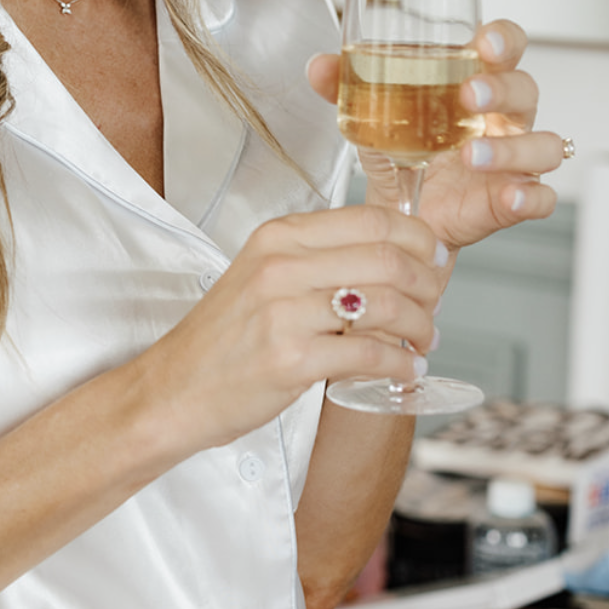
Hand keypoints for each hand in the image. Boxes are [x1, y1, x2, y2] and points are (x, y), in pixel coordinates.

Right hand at [146, 204, 442, 447]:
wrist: (173, 390)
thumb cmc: (224, 339)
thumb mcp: (264, 277)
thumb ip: (318, 261)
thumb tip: (394, 260)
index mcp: (279, 236)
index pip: (373, 219)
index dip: (419, 240)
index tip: (434, 260)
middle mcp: (282, 265)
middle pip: (389, 259)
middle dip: (429, 286)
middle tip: (435, 307)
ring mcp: (284, 312)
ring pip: (387, 305)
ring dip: (421, 327)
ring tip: (424, 342)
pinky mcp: (290, 359)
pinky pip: (369, 354)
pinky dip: (400, 364)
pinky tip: (405, 370)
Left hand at [306, 20, 562, 254]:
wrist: (400, 210)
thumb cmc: (401, 151)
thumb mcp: (372, 115)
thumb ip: (347, 87)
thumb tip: (319, 66)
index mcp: (477, 84)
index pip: (506, 48)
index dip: (504, 40)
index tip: (484, 42)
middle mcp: (503, 118)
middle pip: (526, 91)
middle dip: (502, 89)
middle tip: (469, 95)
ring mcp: (514, 159)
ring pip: (542, 144)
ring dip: (512, 147)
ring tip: (471, 154)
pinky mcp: (512, 198)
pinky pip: (542, 196)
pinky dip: (530, 195)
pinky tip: (509, 195)